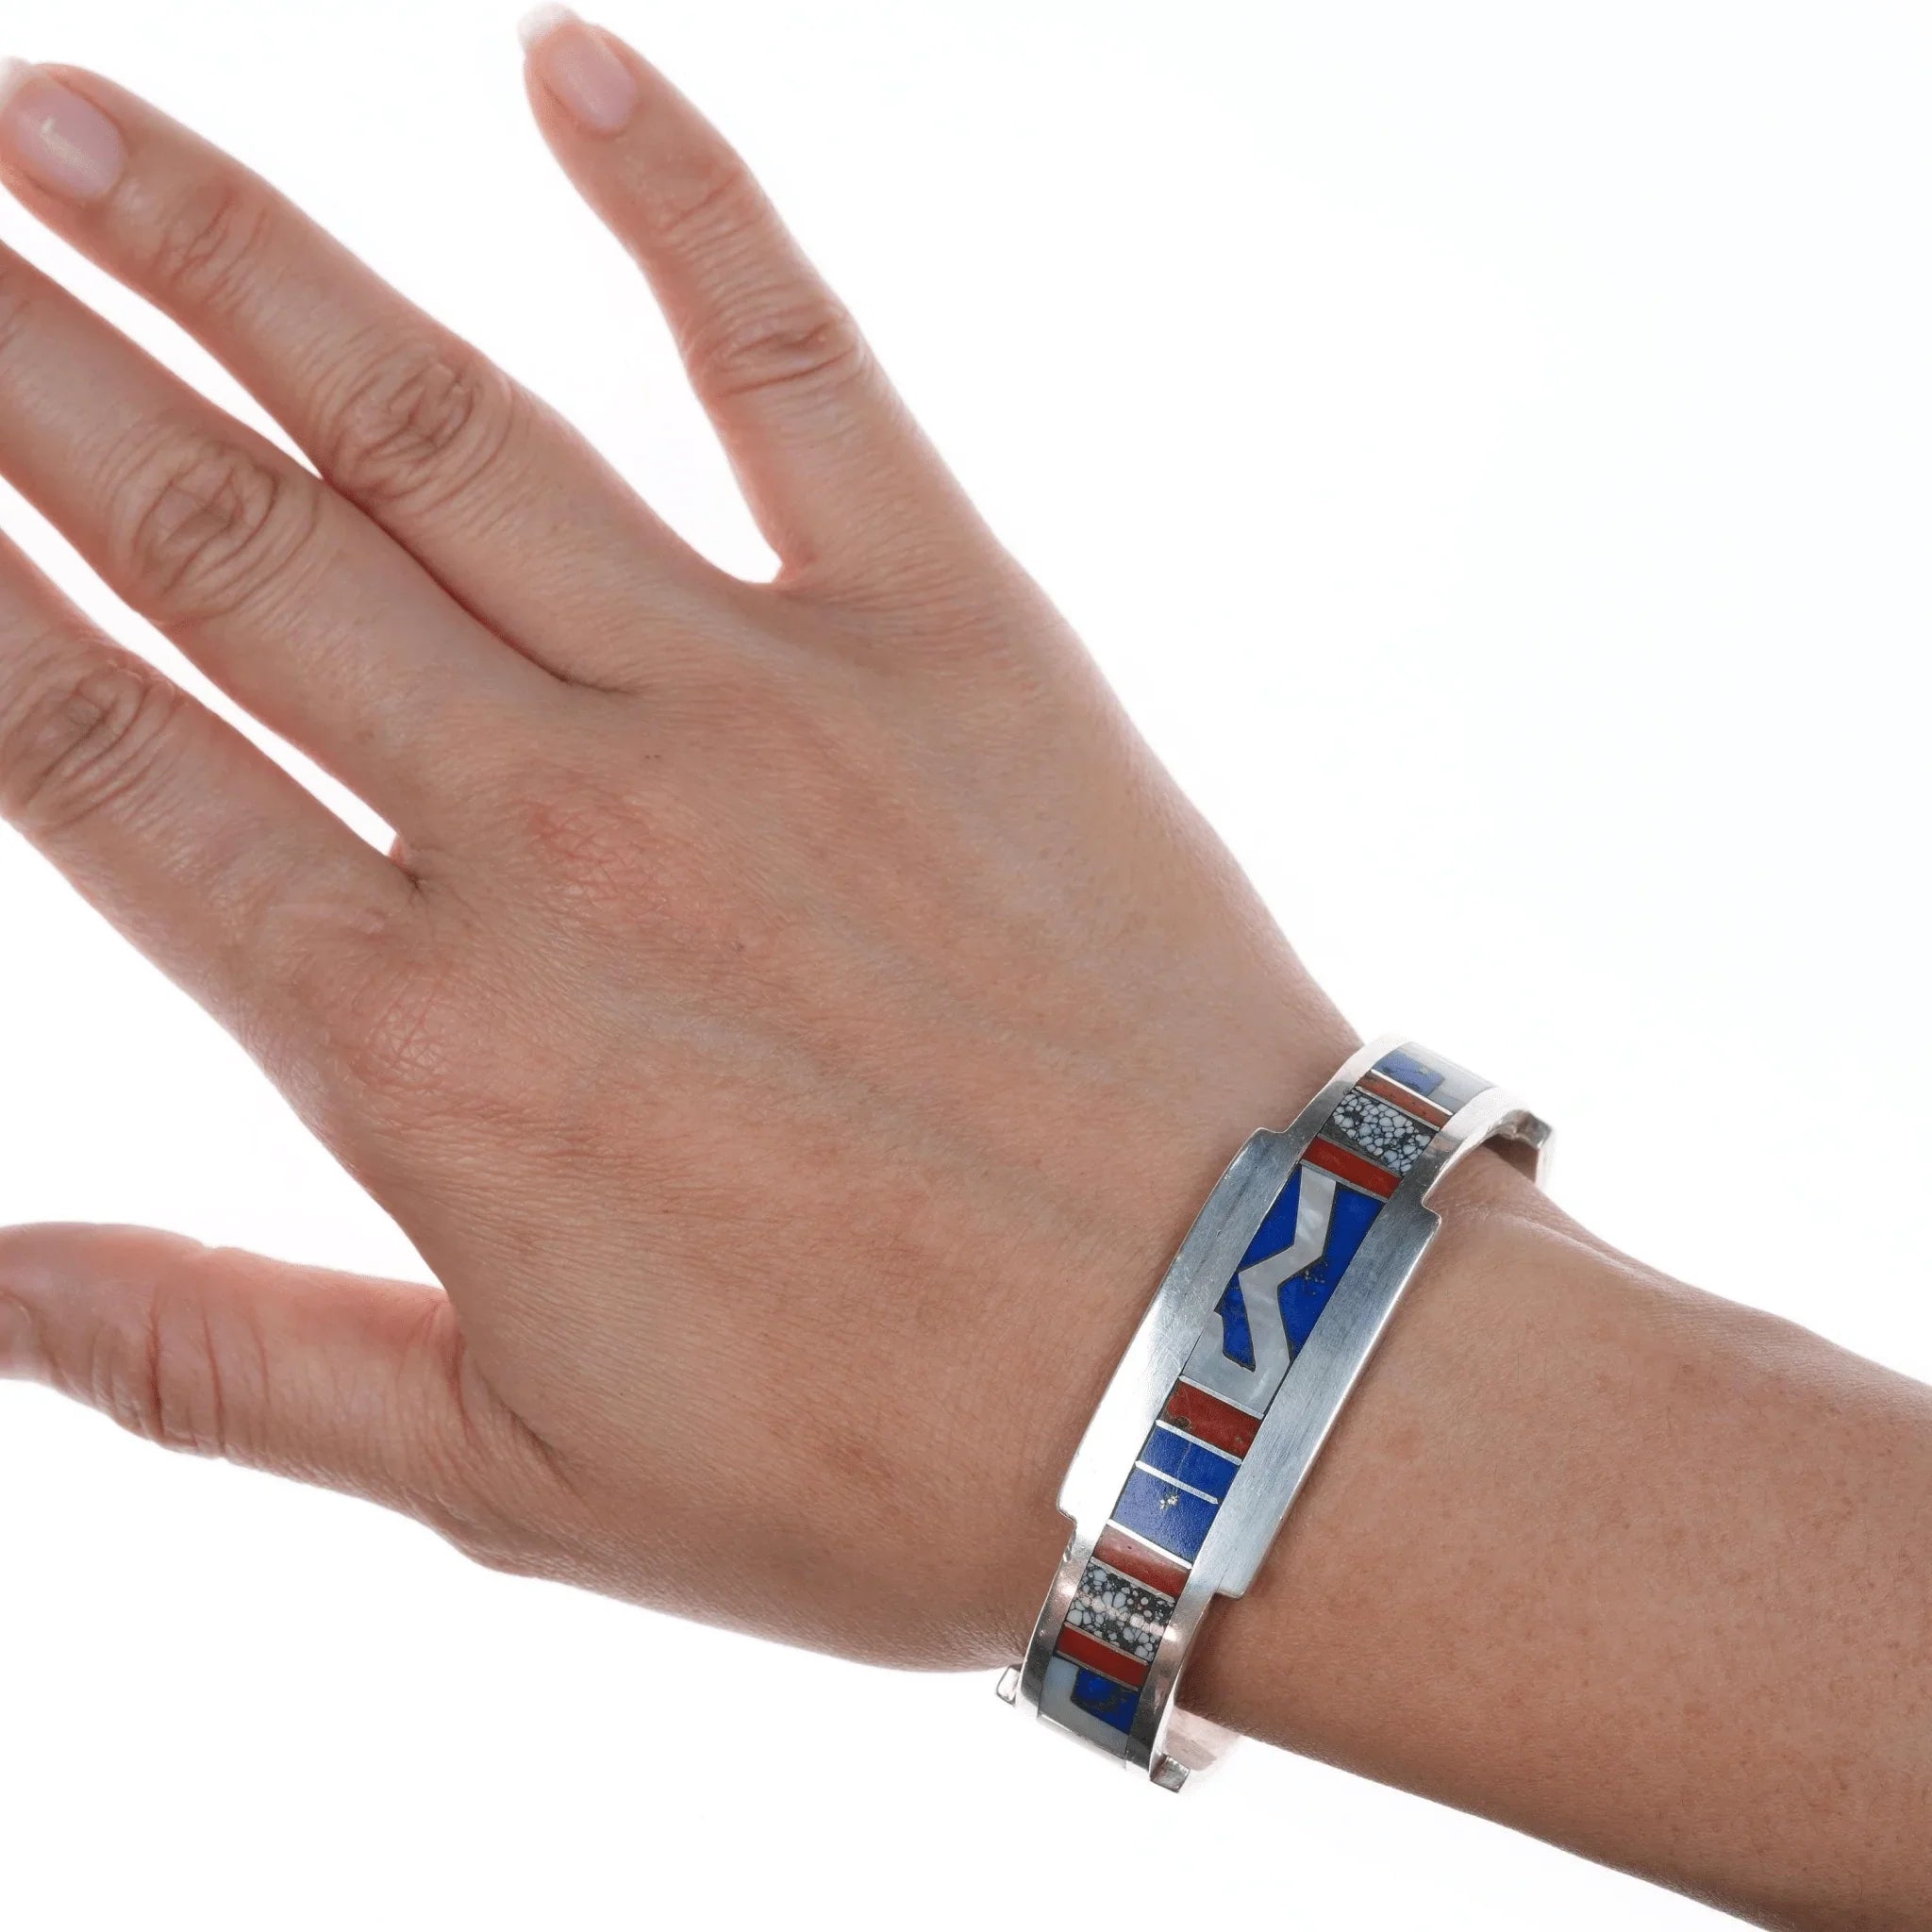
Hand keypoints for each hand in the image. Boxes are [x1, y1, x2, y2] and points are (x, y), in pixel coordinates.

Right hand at [0, 19, 1360, 1666]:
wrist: (1229, 1370)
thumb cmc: (889, 1459)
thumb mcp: (519, 1472)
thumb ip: (227, 1362)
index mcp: (425, 1042)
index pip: (96, 757)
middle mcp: (557, 828)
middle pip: (215, 543)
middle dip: (27, 362)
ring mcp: (759, 703)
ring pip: (434, 423)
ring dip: (234, 248)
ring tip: (67, 116)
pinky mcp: (956, 636)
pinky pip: (796, 366)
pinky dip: (685, 206)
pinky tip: (564, 66)